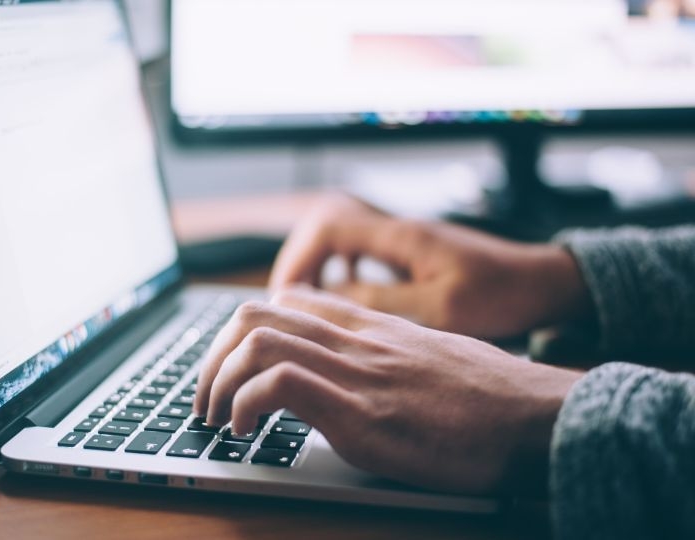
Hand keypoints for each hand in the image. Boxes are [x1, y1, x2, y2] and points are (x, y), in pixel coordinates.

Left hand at [195, 286, 581, 494]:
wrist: (537, 417)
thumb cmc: (490, 396)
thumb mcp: (430, 358)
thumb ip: (385, 355)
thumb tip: (354, 374)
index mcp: (371, 326)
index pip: (287, 300)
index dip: (243, 331)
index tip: (232, 367)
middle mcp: (356, 339)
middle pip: (255, 313)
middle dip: (213, 356)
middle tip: (206, 397)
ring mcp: (357, 372)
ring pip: (256, 340)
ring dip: (217, 381)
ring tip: (216, 417)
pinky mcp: (362, 413)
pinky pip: (279, 384)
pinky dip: (245, 405)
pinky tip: (245, 431)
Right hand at [270, 194, 591, 338]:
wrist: (543, 283)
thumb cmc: (502, 294)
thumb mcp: (440, 308)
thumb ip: (382, 301)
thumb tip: (329, 299)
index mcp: (401, 236)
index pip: (328, 227)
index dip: (299, 258)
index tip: (287, 296)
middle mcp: (397, 230)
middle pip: (326, 226)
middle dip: (300, 261)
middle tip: (288, 302)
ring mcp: (404, 240)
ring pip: (341, 238)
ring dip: (318, 266)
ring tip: (307, 301)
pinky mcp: (412, 254)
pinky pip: (361, 252)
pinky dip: (342, 271)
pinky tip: (345, 297)